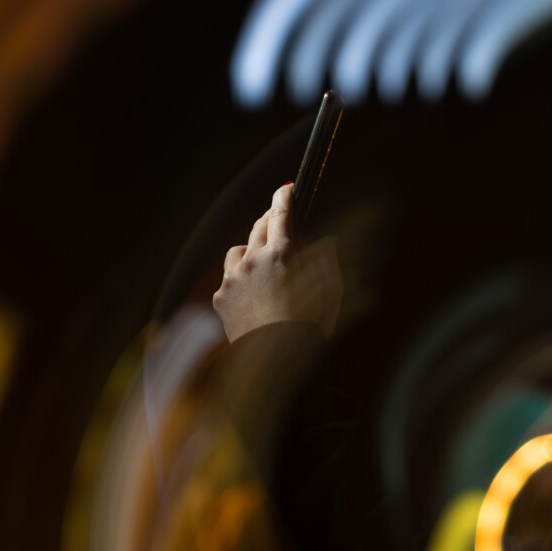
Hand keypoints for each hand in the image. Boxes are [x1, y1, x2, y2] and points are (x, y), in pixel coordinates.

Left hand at [213, 184, 343, 342]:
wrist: (272, 361)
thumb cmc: (308, 328)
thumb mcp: (329, 292)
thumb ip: (326, 261)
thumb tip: (323, 242)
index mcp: (282, 255)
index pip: (281, 215)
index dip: (284, 198)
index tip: (286, 189)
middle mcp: (253, 261)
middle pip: (259, 227)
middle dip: (270, 220)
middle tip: (278, 221)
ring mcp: (233, 279)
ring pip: (240, 250)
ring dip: (252, 250)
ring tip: (263, 262)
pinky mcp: (221, 297)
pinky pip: (230, 277)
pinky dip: (241, 278)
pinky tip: (253, 292)